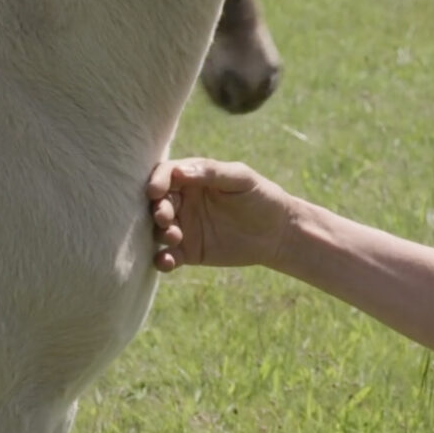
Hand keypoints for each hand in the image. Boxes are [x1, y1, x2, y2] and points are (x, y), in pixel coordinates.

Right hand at [147, 158, 295, 271]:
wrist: (278, 232)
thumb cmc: (261, 197)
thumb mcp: (241, 179)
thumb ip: (212, 172)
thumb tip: (178, 171)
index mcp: (195, 178)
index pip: (167, 174)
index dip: (157, 180)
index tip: (155, 191)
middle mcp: (185, 201)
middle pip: (158, 202)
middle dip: (157, 209)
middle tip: (165, 217)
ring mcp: (185, 227)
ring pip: (159, 229)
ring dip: (160, 233)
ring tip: (175, 236)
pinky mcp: (189, 252)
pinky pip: (167, 256)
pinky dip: (161, 260)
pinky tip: (166, 261)